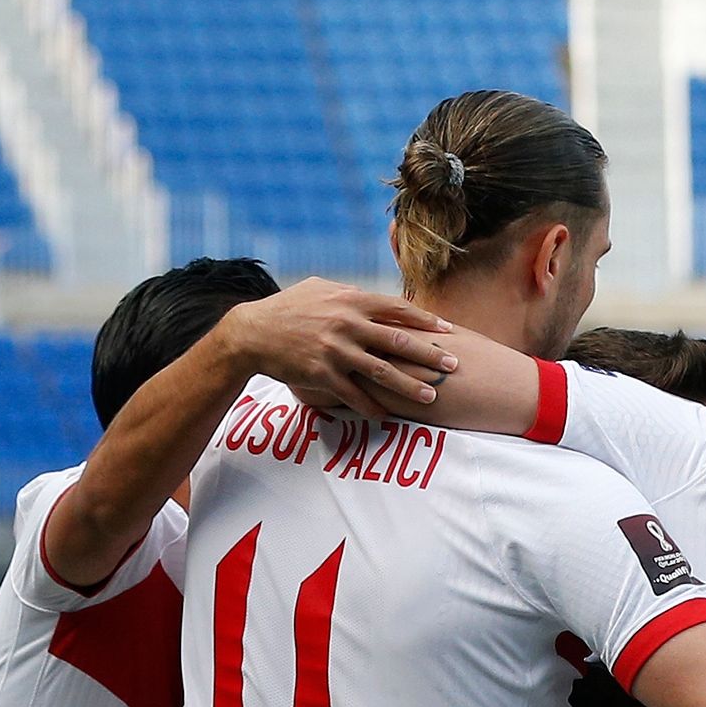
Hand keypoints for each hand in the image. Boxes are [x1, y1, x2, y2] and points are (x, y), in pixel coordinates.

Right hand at [228, 279, 462, 413]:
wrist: (252, 333)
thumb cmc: (288, 308)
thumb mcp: (319, 289)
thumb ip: (349, 293)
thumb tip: (372, 296)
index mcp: (350, 300)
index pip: (397, 309)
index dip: (425, 321)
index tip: (448, 331)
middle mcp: (347, 324)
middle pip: (398, 341)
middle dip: (429, 355)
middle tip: (453, 366)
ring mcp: (335, 351)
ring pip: (382, 372)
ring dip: (409, 386)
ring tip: (431, 397)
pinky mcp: (322, 374)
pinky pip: (354, 395)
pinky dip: (372, 407)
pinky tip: (388, 416)